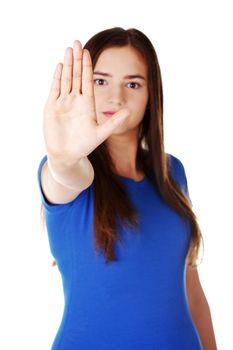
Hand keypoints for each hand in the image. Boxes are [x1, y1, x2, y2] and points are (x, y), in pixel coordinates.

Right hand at [43, 40, 129, 164]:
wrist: (67, 155)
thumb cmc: (84, 146)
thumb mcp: (101, 134)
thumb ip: (114, 123)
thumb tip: (129, 112)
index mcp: (87, 104)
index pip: (87, 81)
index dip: (87, 66)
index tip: (89, 51)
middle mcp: (75, 100)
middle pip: (76, 75)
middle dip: (76, 59)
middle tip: (77, 42)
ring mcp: (63, 102)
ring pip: (65, 79)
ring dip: (66, 64)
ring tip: (68, 49)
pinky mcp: (52, 107)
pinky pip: (55, 89)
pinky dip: (57, 78)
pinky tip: (59, 66)